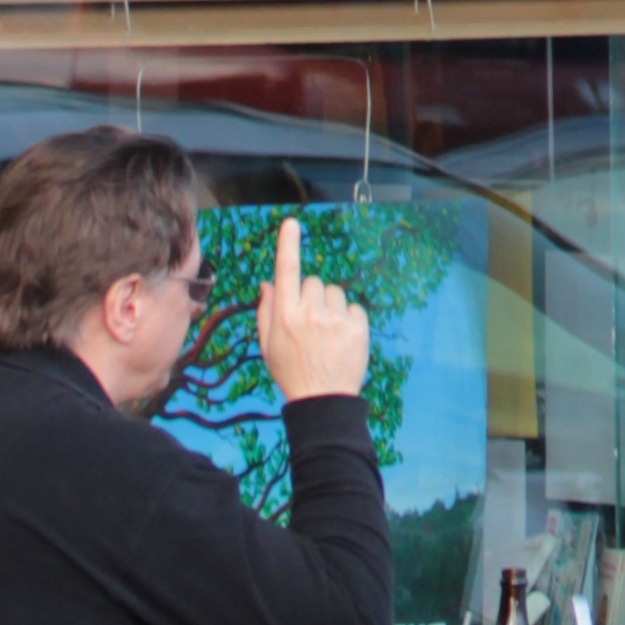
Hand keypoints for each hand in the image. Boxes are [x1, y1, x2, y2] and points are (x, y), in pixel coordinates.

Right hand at [256, 216, 370, 406]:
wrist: (323, 401)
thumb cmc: (291, 371)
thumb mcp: (268, 346)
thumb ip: (266, 311)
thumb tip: (268, 283)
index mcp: (285, 316)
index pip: (286, 272)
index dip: (288, 245)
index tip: (291, 223)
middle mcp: (310, 313)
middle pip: (313, 281)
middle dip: (310, 295)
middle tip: (309, 322)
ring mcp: (336, 319)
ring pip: (334, 292)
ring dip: (330, 305)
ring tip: (326, 333)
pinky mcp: (358, 327)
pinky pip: (353, 306)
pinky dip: (348, 318)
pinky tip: (341, 338)